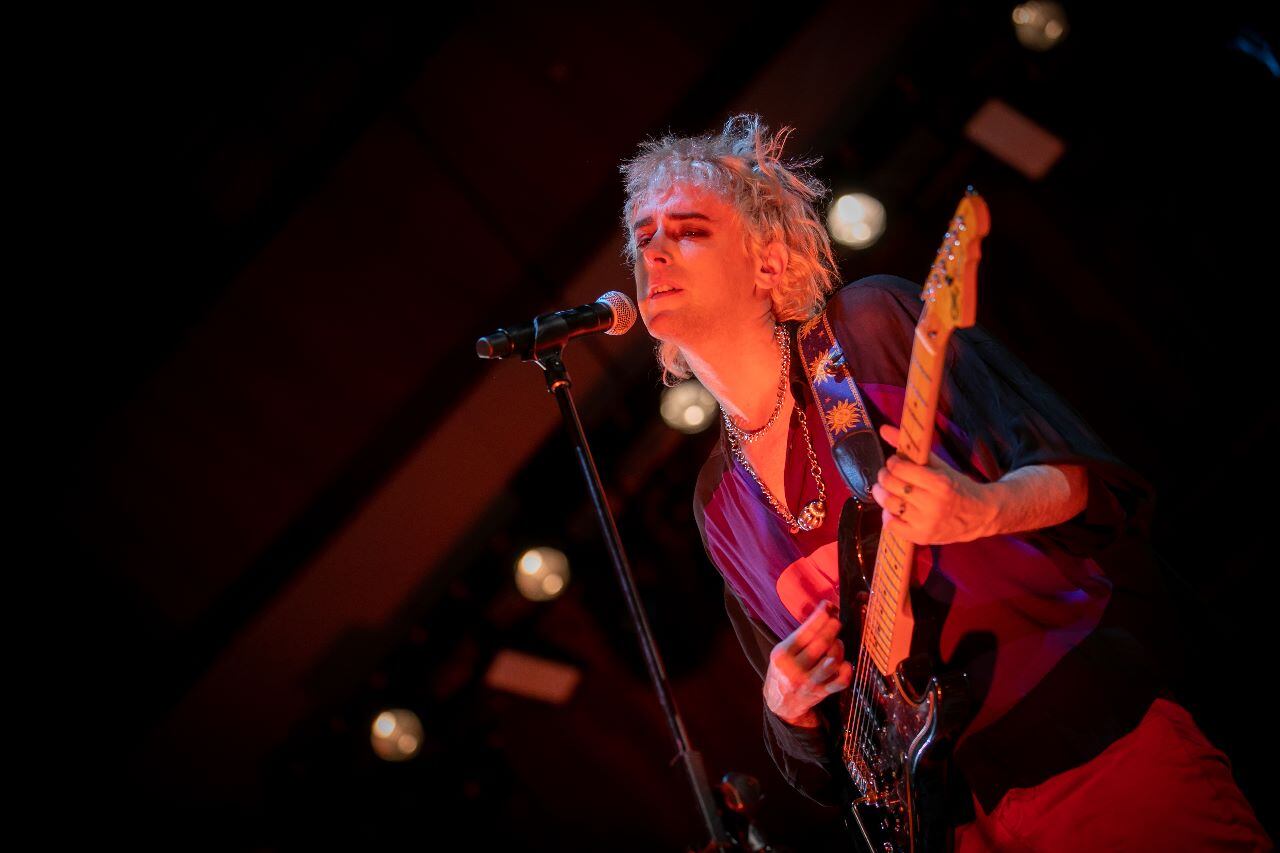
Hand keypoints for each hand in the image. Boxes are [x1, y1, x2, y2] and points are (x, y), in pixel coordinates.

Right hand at [763, 600, 852, 726]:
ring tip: (837, 641)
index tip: (827, 606)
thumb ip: (800, 636)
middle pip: (820, 644)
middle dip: (831, 629)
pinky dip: (846, 670)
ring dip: (838, 647)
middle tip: (837, 621)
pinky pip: (840, 681)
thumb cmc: (784, 669)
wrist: (781, 701)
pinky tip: (846, 662)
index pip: (804, 632)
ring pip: (831, 661)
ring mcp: (809, 682)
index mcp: (783, 655)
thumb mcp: (783, 651)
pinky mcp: (821, 692)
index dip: (819, 617)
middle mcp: (794, 669)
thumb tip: (824, 611)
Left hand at [871, 424, 997, 545]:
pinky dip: (887, 515)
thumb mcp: (938, 465)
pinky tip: (894, 509)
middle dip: (884, 477)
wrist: (978, 515)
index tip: (894, 462)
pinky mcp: (921, 537)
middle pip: (891, 486)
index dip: (892, 463)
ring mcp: (926, 523)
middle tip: (887, 475)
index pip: (900, 468)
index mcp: (939, 483)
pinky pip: (891, 526)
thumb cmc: (956, 486)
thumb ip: (910, 449)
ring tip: (887, 490)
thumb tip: (883, 429)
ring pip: (888, 505)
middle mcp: (933, 504)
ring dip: (882, 495)